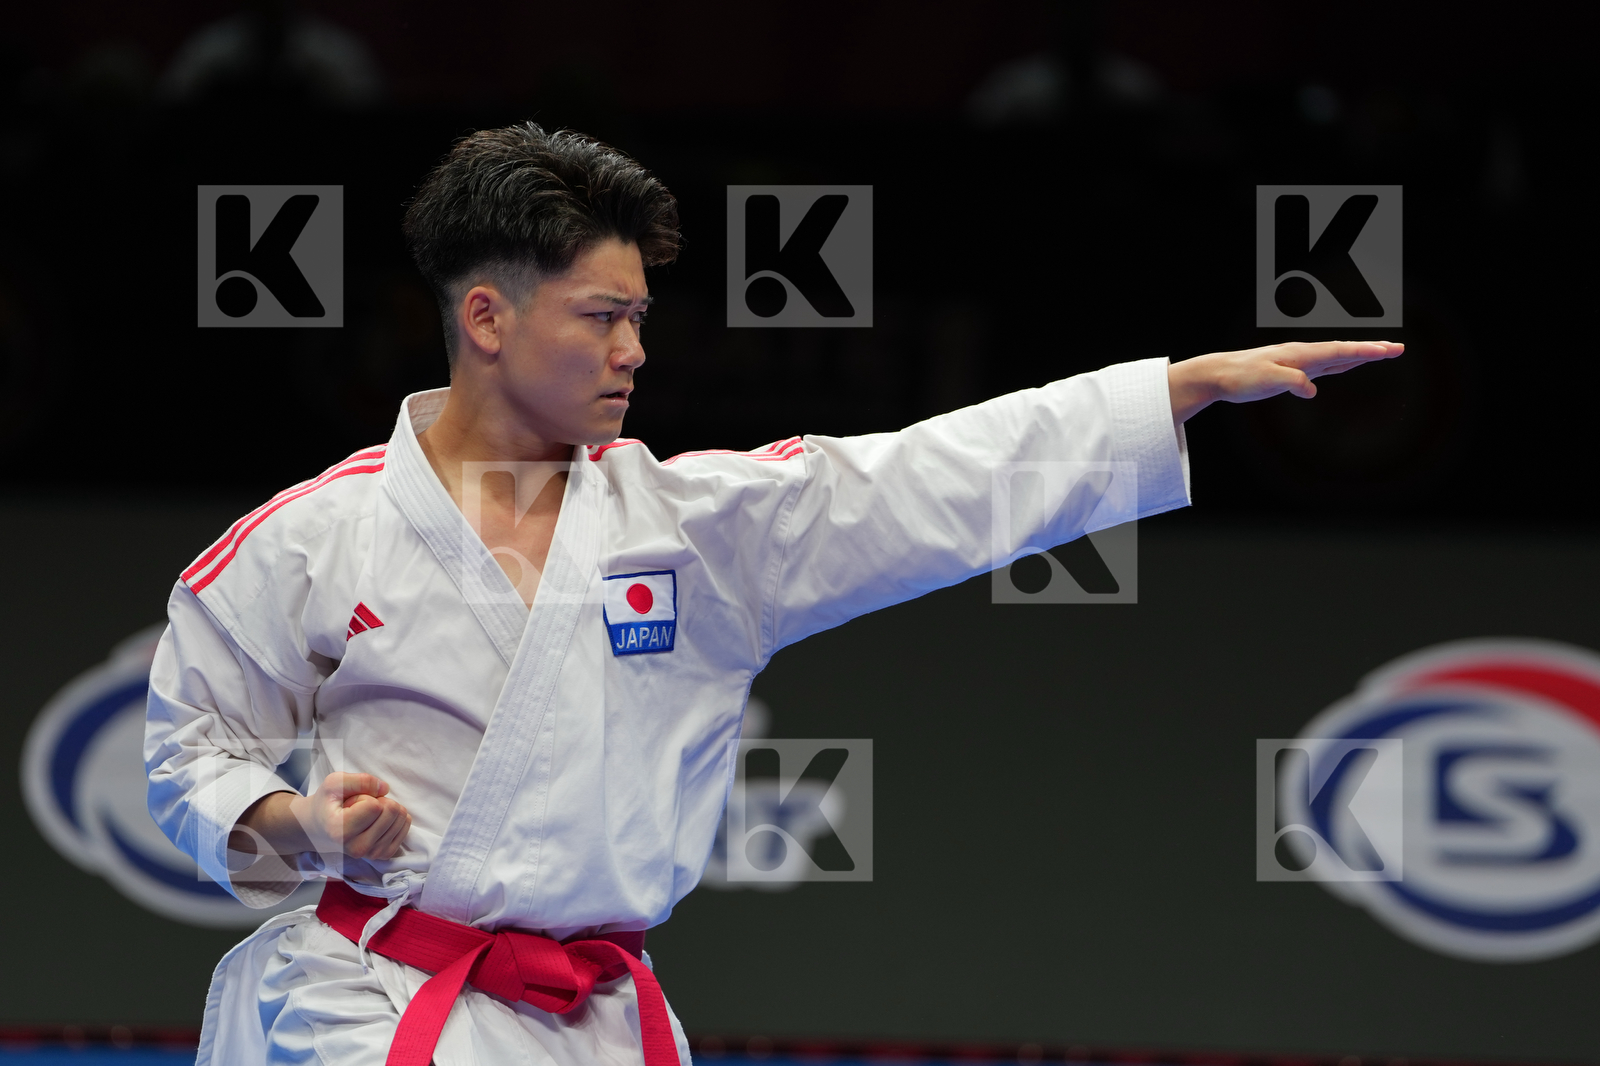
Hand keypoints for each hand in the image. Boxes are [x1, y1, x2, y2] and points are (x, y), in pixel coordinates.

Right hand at [232, 772, 411, 861]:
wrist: (314, 832)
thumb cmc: (323, 805)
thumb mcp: (333, 783)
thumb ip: (359, 780)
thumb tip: (385, 789)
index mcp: (339, 831)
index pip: (374, 806)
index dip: (367, 794)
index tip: (352, 799)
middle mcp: (354, 849)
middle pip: (390, 813)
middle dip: (382, 802)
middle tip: (361, 805)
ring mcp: (368, 857)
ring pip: (400, 824)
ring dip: (392, 811)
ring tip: (371, 811)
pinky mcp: (378, 859)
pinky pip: (403, 836)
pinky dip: (398, 824)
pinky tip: (383, 820)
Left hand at [1167, 340, 1402, 423]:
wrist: (1218, 373)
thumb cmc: (1240, 377)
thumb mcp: (1265, 381)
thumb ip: (1290, 382)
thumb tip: (1310, 389)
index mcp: (1300, 355)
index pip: (1340, 351)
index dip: (1366, 351)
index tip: (1389, 350)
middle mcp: (1302, 354)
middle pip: (1343, 350)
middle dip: (1371, 349)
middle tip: (1397, 348)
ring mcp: (1297, 361)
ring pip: (1335, 356)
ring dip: (1359, 354)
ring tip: (1381, 352)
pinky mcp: (1291, 370)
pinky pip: (1323, 365)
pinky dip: (1340, 362)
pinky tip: (1345, 364)